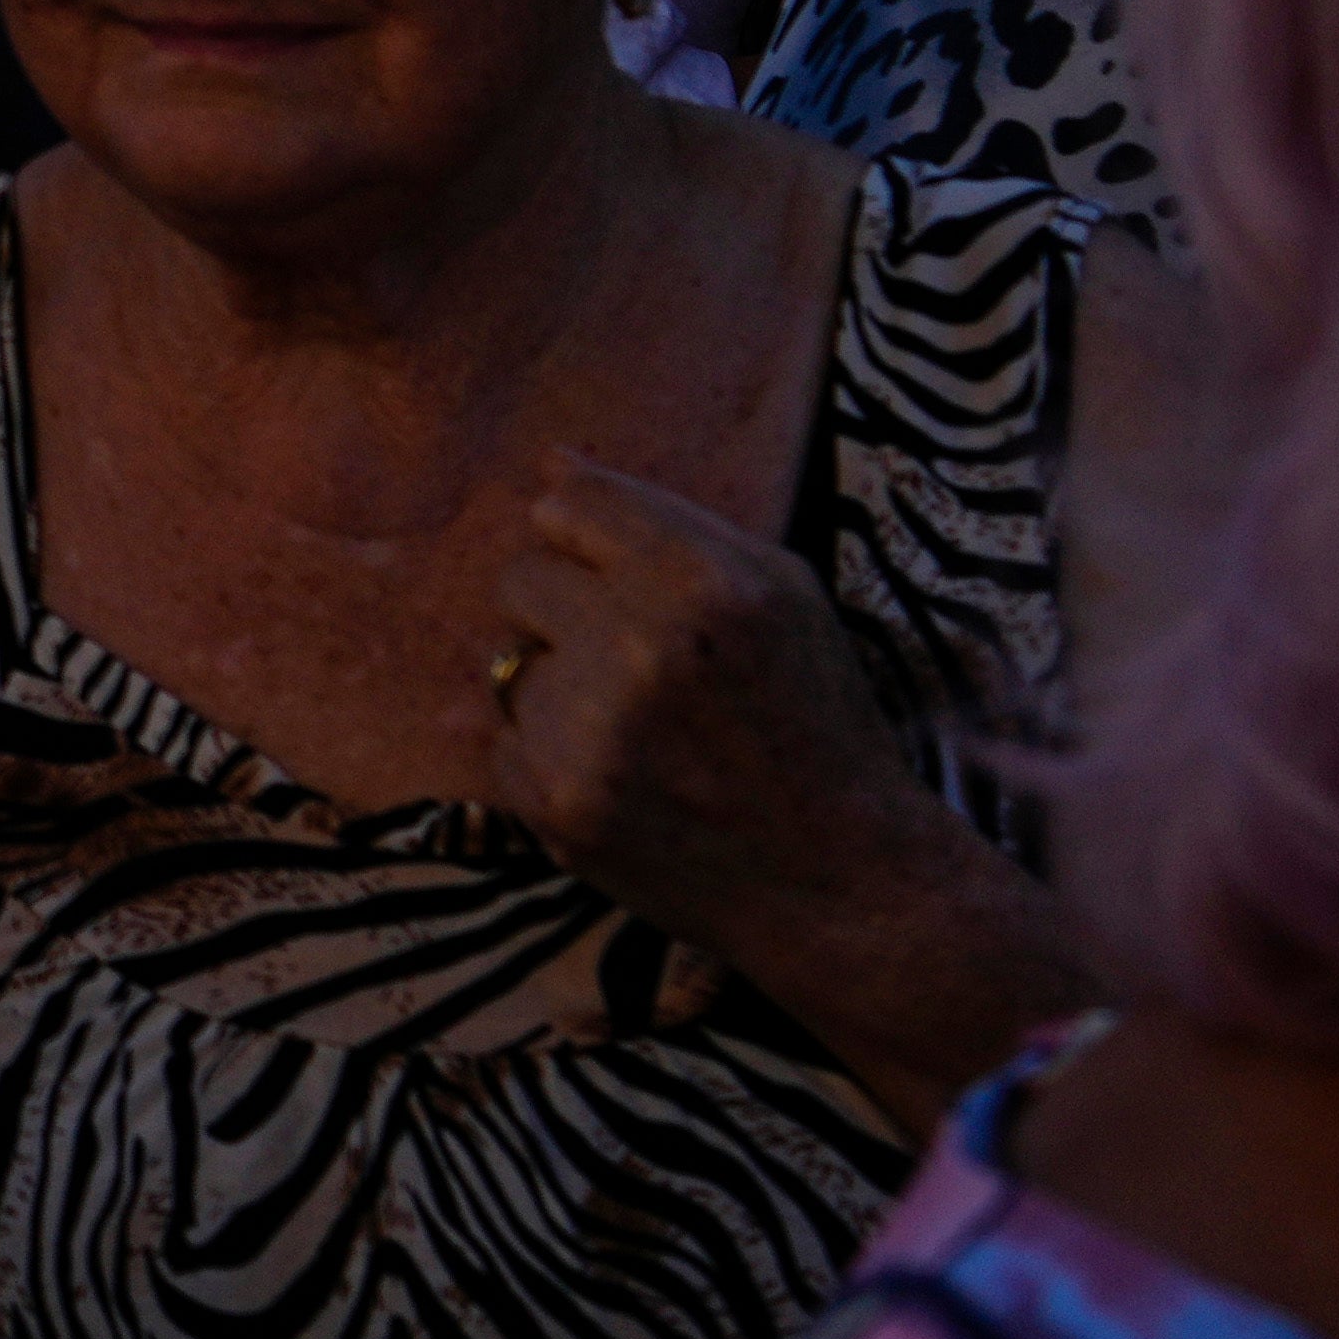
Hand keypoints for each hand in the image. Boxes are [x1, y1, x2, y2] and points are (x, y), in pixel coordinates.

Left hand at [478, 453, 943, 951]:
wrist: (839, 877)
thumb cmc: (814, 719)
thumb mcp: (779, 593)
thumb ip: (663, 516)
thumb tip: (550, 461)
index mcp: (704, 582)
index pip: (570, 504)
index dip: (590, 540)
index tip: (623, 578)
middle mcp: (640, 647)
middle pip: (519, 578)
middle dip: (566, 612)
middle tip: (637, 663)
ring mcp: (591, 733)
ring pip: (505, 663)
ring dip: (558, 688)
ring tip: (642, 731)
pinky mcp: (557, 805)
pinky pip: (499, 743)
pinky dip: (547, 759)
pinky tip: (625, 779)